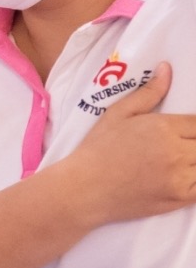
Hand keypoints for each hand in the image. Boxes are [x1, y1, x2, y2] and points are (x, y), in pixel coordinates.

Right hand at [57, 63, 195, 225]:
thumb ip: (148, 93)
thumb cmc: (97, 150)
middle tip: (185, 142)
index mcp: (163, 128)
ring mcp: (180, 178)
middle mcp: (176, 153)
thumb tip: (167, 69)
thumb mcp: (117, 114)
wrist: (83, 190)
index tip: (189, 129)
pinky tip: (187, 173)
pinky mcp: (179, 198)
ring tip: (185, 156)